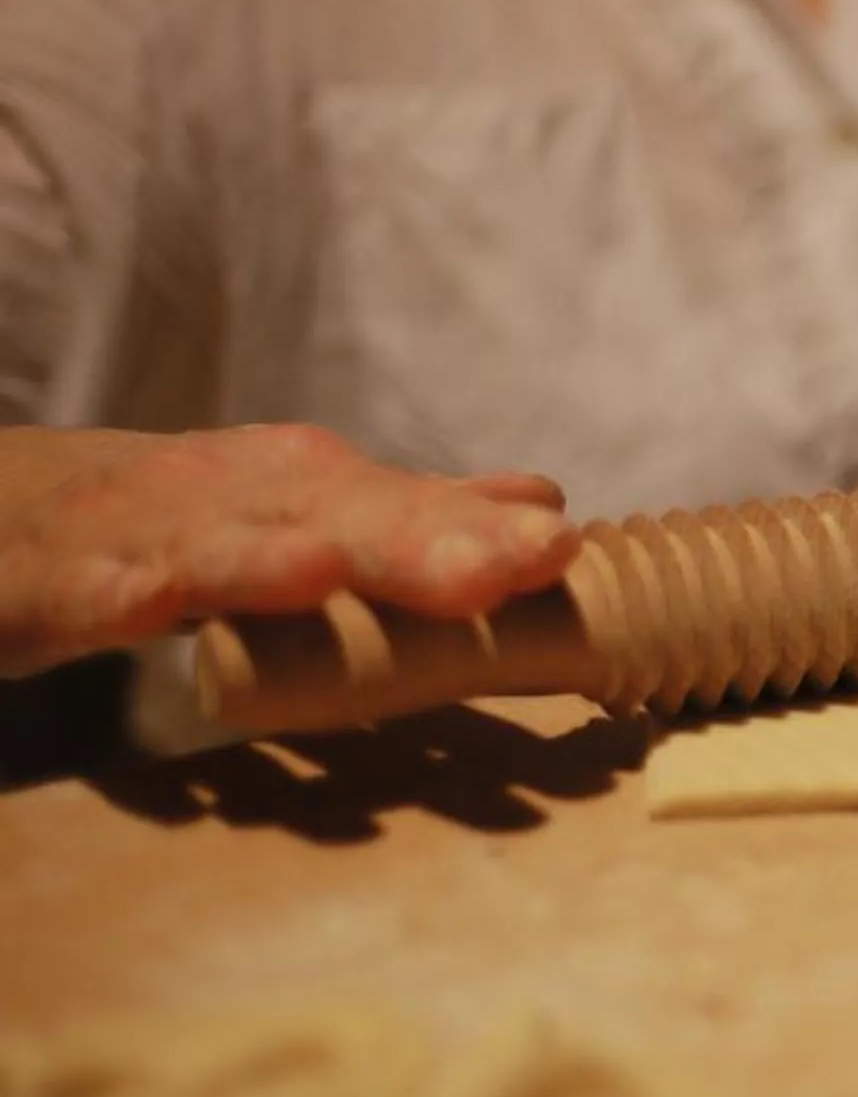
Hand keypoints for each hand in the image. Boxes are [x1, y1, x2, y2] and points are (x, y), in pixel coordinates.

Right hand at [0, 423, 579, 677]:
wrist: (0, 505)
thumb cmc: (167, 523)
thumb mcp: (297, 518)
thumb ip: (411, 520)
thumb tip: (540, 502)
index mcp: (297, 492)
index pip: (403, 508)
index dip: (478, 528)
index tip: (561, 549)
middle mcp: (227, 499)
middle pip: (327, 515)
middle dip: (417, 537)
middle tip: (509, 558)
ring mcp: (132, 535)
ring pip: (207, 543)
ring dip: (266, 558)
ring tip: (329, 573)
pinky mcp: (44, 580)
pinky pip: (77, 587)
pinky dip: (109, 590)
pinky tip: (142, 603)